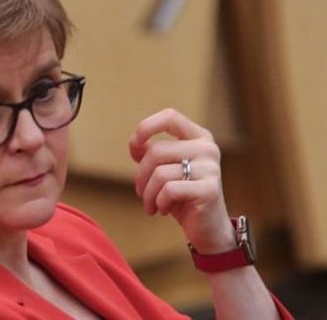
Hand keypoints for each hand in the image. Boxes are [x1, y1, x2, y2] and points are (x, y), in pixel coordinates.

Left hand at [128, 108, 234, 253]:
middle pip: (157, 151)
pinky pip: (169, 190)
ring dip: (148, 194)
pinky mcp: (209, 190)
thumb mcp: (165, 170)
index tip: (134, 146)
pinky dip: (159, 202)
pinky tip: (163, 210)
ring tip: (151, 205)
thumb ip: (150, 153)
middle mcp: (207, 148)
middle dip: (141, 175)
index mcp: (198, 137)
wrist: (207, 228)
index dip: (146, 127)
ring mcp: (211, 168)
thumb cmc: (182, 196)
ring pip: (160, 173)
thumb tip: (135, 144)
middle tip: (141, 192)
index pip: (170, 117)